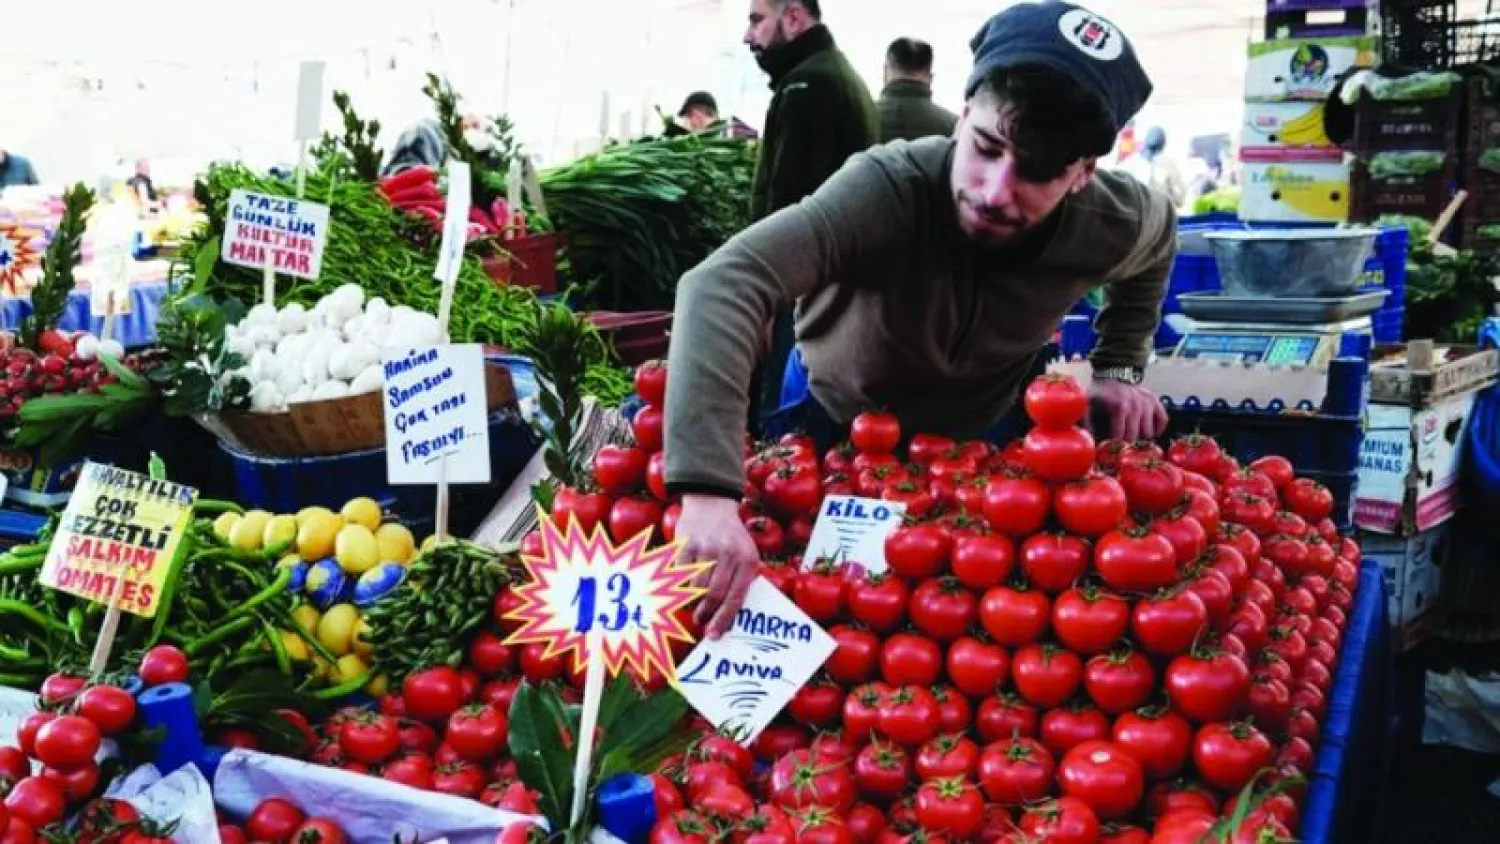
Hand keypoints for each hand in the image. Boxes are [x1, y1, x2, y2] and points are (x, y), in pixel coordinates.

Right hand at [677, 494, 760, 638]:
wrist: (712, 504)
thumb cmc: (731, 538)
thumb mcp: (746, 555)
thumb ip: (741, 582)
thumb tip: (728, 619)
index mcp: (747, 560)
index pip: (736, 597)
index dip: (723, 619)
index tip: (714, 634)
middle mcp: (728, 553)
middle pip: (714, 595)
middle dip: (705, 614)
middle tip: (699, 622)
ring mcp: (706, 547)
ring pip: (695, 587)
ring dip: (691, 602)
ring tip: (691, 605)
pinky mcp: (687, 543)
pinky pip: (681, 573)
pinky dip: (680, 584)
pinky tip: (682, 586)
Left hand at [1091, 378, 1167, 441]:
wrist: (1111, 376)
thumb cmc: (1099, 394)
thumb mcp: (1088, 405)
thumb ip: (1087, 422)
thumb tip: (1091, 441)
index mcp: (1120, 407)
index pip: (1121, 436)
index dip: (1116, 445)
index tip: (1111, 448)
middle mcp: (1136, 404)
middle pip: (1136, 436)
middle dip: (1127, 444)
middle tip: (1121, 446)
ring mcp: (1147, 402)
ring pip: (1149, 432)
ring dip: (1140, 437)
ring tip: (1131, 438)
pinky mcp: (1155, 401)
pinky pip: (1163, 420)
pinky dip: (1157, 428)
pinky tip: (1147, 431)